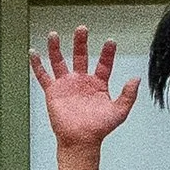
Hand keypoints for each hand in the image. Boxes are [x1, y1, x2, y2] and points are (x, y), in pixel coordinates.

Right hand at [31, 30, 138, 150]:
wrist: (81, 140)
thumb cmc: (99, 129)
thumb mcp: (119, 111)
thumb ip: (128, 95)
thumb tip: (136, 79)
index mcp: (98, 84)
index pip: (103, 64)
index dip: (107, 53)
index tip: (110, 41)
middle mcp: (81, 81)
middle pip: (80, 56)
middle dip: (81, 42)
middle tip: (82, 28)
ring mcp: (66, 85)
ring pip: (59, 61)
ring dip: (56, 48)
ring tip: (54, 34)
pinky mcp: (53, 91)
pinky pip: (43, 76)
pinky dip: (37, 64)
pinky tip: (33, 52)